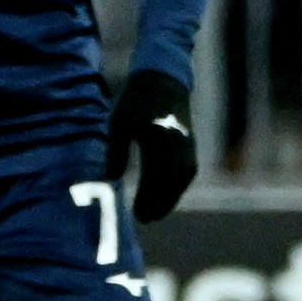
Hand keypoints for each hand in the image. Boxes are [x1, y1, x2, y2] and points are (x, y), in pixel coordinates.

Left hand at [108, 66, 196, 223]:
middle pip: (171, 183)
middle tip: (144, 219)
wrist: (164, 81)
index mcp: (159, 140)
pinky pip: (187, 171)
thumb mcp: (120, 123)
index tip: (136, 214)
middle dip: (159, 204)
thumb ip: (116, 151)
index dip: (147, 199)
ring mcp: (188, 145)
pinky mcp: (190, 144)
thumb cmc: (137, 102)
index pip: (155, 178)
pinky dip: (177, 187)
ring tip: (155, 212)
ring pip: (182, 180)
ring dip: (170, 198)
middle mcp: (178, 145)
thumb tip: (111, 178)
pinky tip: (167, 195)